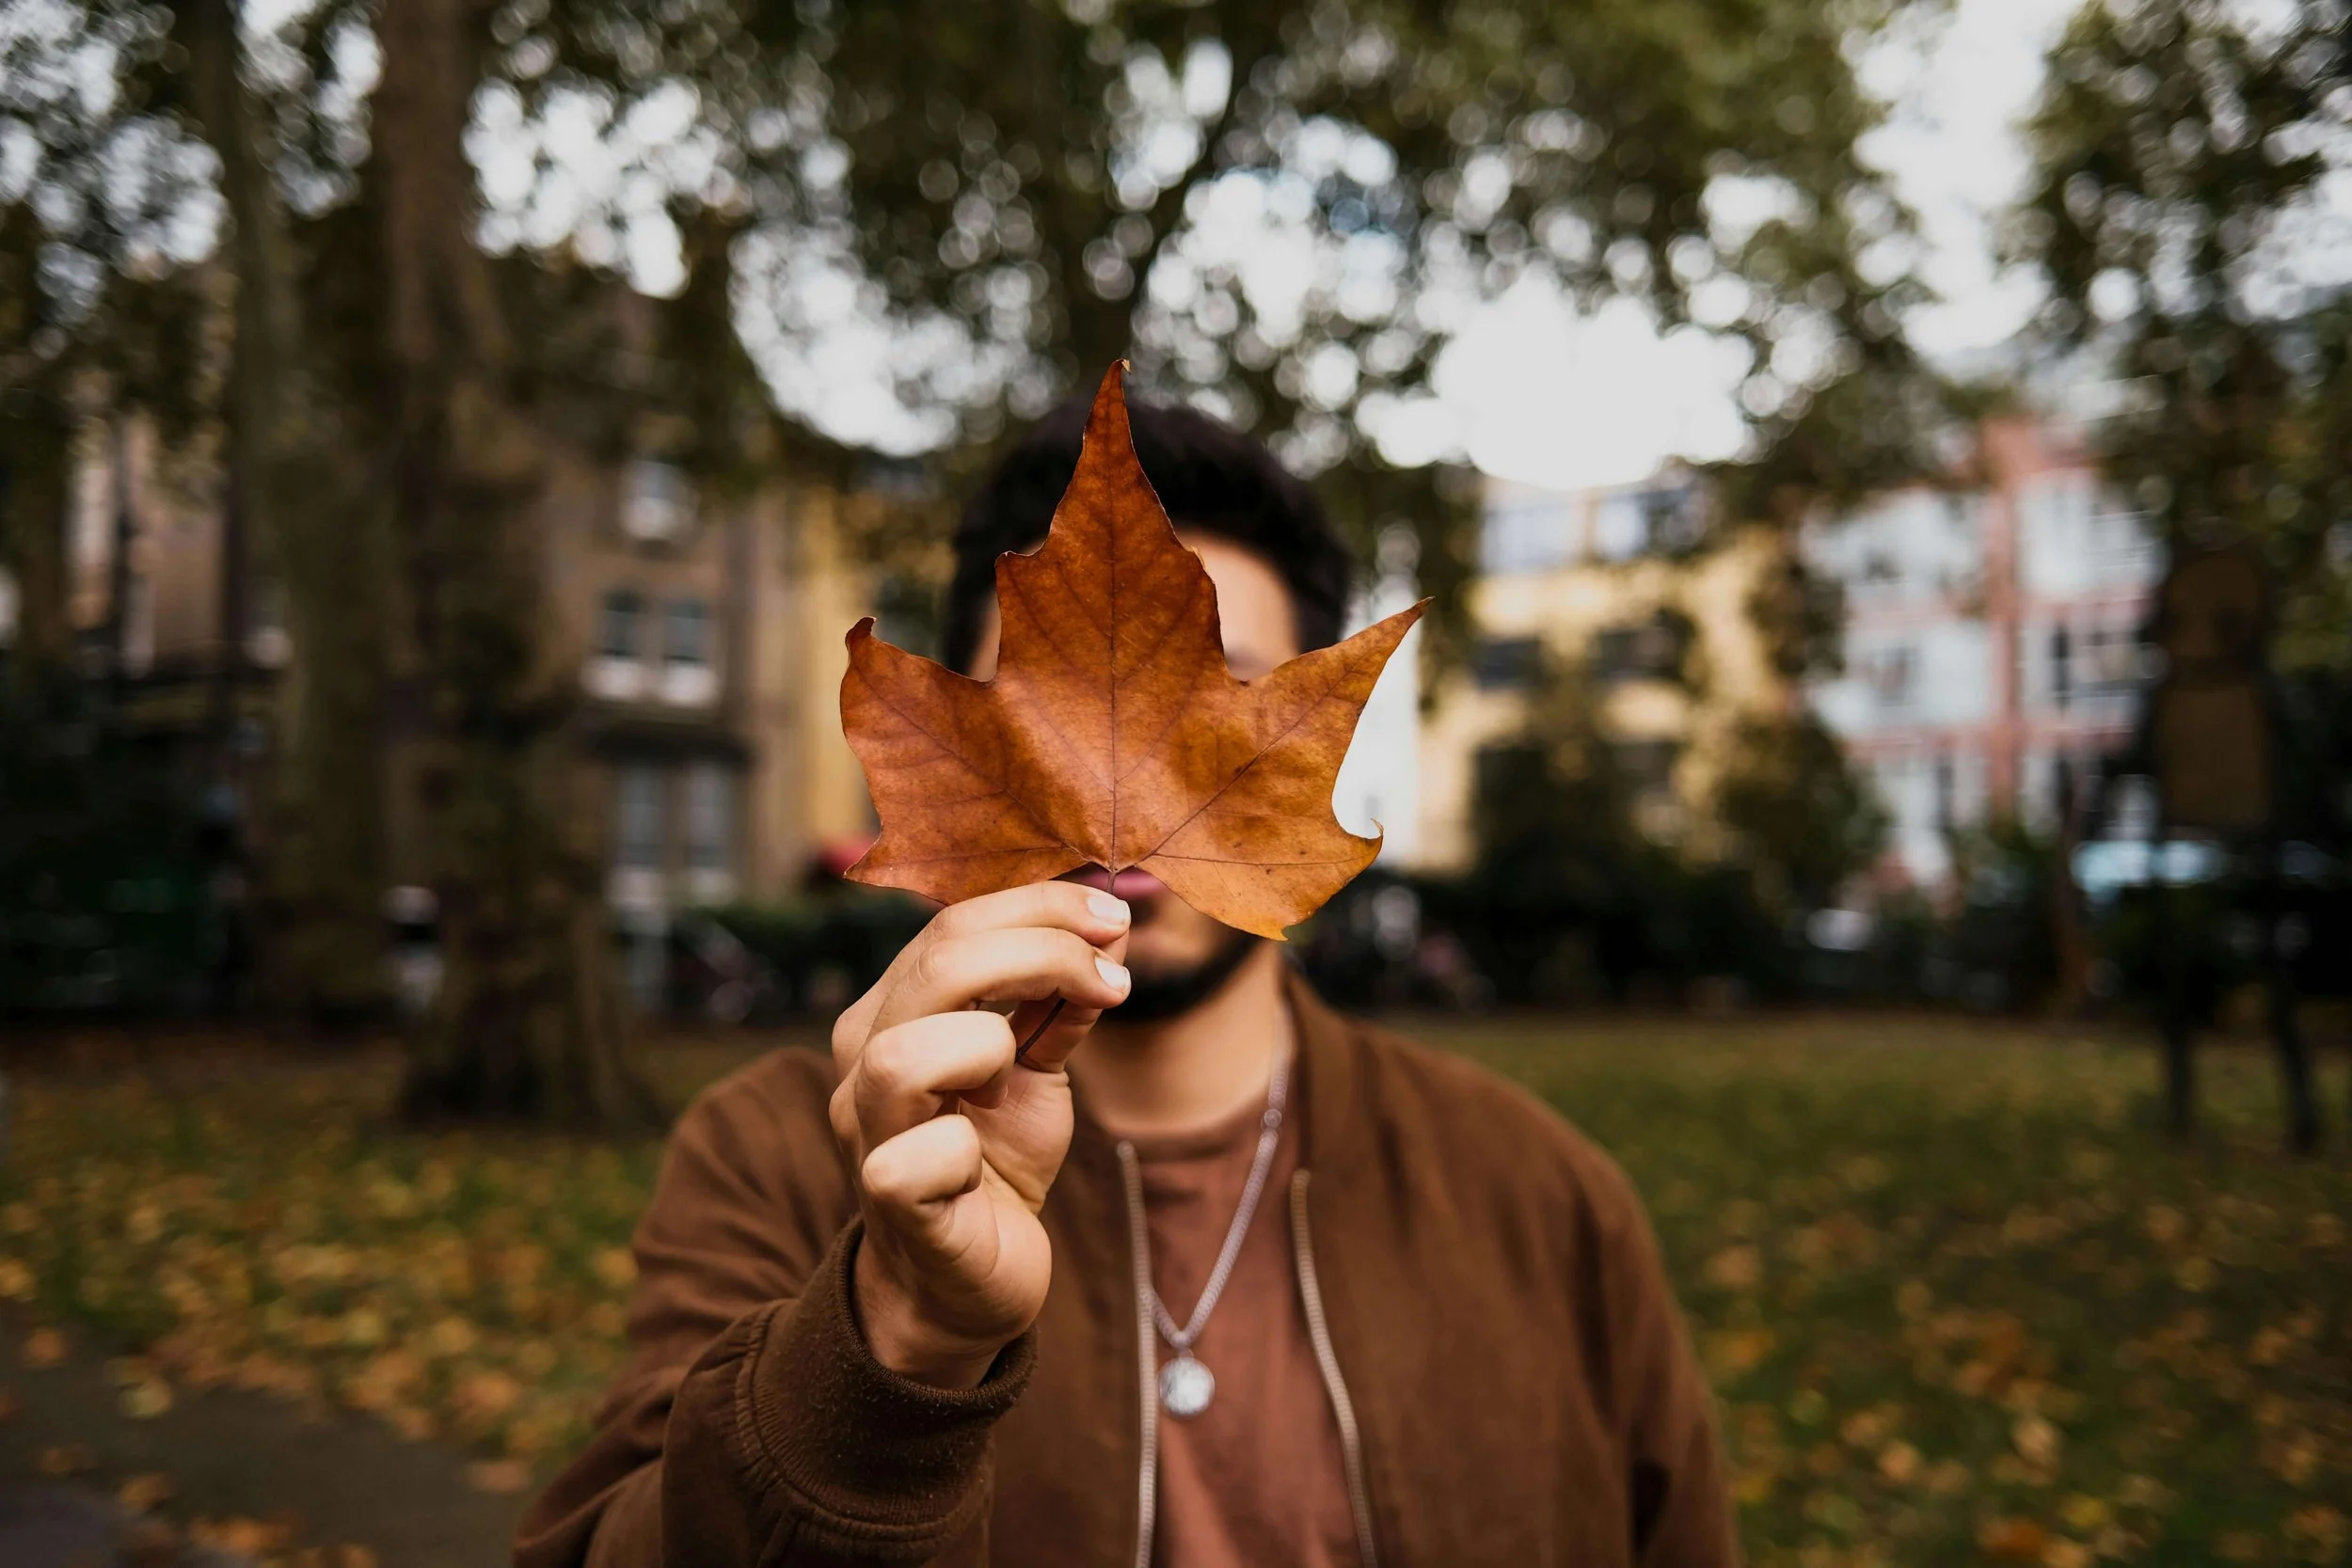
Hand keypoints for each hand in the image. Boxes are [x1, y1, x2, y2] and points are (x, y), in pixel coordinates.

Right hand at [830, 880, 1131, 1387]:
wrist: (969, 1279)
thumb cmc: (995, 1164)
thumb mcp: (1036, 1068)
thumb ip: (1058, 1000)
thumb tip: (1109, 928)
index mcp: (894, 1012)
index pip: (951, 926)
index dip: (1041, 908)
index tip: (1115, 919)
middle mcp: (864, 1060)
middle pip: (938, 966)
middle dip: (1043, 954)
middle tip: (1112, 979)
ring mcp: (868, 1132)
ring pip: (903, 1055)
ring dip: (988, 1052)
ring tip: (1015, 1079)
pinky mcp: (890, 1201)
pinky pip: (919, 1158)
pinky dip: (968, 1148)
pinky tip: (984, 1161)